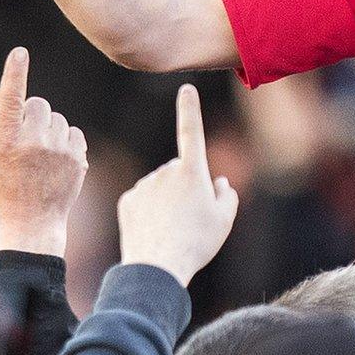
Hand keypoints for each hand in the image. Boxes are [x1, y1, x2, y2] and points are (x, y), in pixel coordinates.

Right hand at [0, 47, 87, 255]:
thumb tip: (6, 90)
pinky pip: (74, 133)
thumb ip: (4, 122)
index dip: (15, 74)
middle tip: (28, 137)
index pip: (12, 100)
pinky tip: (56, 160)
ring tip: (41, 155)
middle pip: (39, 105)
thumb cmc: (7, 185)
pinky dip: (66, 141)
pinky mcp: (78, 159)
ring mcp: (58, 151)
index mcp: (6, 141)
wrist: (32, 221)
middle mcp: (33, 143)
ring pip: (58, 119)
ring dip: (51, 129)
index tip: (19, 53)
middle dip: (34, 115)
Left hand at [117, 84, 238, 285]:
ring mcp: (144, 185)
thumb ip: (227, 196)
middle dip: (186, 185)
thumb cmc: (196, 243)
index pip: (191, 132)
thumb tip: (218, 183)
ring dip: (168, 199)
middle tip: (192, 218)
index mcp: (192, 172)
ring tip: (174, 229)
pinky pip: (144, 199)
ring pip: (160, 186)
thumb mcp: (224, 221)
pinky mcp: (127, 200)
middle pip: (179, 170)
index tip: (186, 88)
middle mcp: (165, 172)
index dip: (190, 109)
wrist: (157, 266)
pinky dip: (151, 211)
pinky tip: (156, 230)